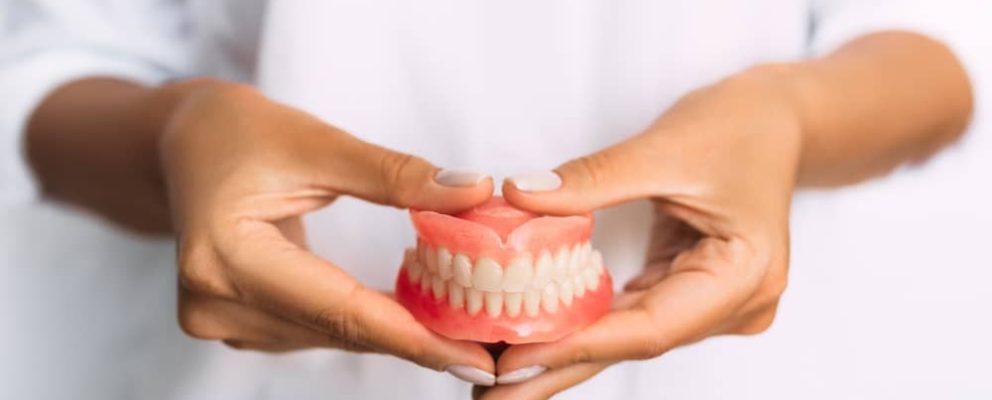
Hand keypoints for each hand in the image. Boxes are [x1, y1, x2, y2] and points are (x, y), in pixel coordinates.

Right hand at [157, 79, 496, 380]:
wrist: (181, 144)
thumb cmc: (238, 132)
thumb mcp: (317, 142)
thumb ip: (395, 174)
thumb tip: (472, 193)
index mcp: (226, 256)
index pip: (340, 309)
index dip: (413, 336)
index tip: (475, 355)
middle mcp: (214, 303)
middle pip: (338, 329)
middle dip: (417, 339)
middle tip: (487, 346)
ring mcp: (219, 320)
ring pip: (330, 335)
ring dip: (393, 331)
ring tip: (459, 325)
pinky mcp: (233, 322)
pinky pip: (315, 329)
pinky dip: (362, 320)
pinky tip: (407, 312)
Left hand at [479, 67, 801, 397]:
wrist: (776, 118)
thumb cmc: (740, 126)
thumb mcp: (663, 148)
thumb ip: (590, 179)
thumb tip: (520, 197)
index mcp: (743, 276)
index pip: (649, 328)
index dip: (577, 344)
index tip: (514, 358)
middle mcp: (734, 304)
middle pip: (634, 343)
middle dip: (560, 368)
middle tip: (493, 395)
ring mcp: (714, 302)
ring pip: (628, 334)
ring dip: (566, 350)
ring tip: (503, 372)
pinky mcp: (691, 289)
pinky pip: (631, 313)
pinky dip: (586, 322)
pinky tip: (539, 337)